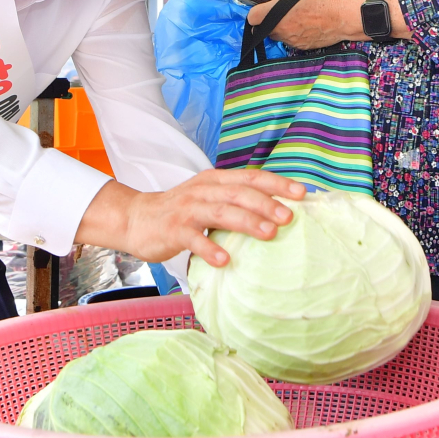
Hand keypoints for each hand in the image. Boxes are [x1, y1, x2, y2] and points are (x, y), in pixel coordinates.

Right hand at [79, 168, 307, 266]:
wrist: (136, 218)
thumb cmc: (181, 211)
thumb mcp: (209, 198)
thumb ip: (236, 201)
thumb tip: (279, 213)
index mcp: (216, 180)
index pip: (251, 177)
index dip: (277, 183)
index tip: (302, 193)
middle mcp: (203, 190)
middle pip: (239, 193)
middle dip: (266, 203)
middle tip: (289, 217)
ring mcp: (187, 209)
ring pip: (221, 212)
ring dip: (246, 222)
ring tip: (269, 234)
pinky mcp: (173, 230)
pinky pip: (193, 239)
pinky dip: (209, 249)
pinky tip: (224, 260)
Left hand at [247, 0, 399, 48]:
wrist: (343, 17)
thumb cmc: (322, 1)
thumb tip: (267, 0)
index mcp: (276, 14)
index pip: (252, 18)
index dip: (255, 13)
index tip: (260, 10)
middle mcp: (281, 30)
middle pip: (265, 29)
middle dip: (270, 22)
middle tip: (282, 13)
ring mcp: (291, 41)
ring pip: (279, 35)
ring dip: (283, 28)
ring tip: (299, 18)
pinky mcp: (301, 47)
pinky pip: (292, 41)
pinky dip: (295, 34)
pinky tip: (307, 26)